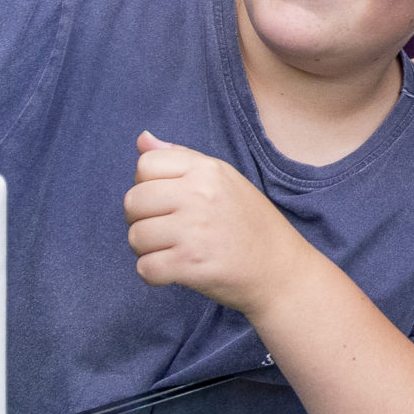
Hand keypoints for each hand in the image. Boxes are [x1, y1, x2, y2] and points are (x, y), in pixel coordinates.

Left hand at [123, 132, 309, 314]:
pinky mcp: (191, 264)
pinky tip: (174, 271)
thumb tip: (141, 139)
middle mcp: (199, 194)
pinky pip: (145, 268)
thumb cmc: (250, 224)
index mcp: (207, 170)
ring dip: (147, 250)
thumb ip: (180, 158)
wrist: (281, 270)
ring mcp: (194, 230)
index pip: (145, 165)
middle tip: (166, 231)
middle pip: (133, 201)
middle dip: (141, 220)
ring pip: (135, 237)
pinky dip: (154, 274)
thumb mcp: (223, 179)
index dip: (147, 185)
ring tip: (172, 251)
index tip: (166, 202)